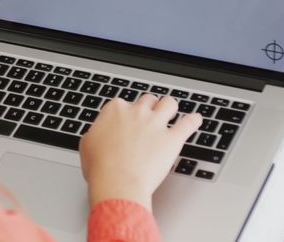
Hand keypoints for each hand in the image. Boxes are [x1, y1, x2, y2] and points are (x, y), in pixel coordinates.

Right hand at [79, 95, 201, 211]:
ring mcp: (156, 124)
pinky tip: (196, 120)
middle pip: (148, 100)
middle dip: (149, 107)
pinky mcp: (172, 139)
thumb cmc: (101, 167)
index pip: (124, 104)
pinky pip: (188, 123)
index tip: (127, 122)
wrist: (117, 182)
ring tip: (171, 112)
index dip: (126, 113)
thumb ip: (97, 132)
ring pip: (169, 103)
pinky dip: (193, 121)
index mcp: (115, 110)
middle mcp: (137, 112)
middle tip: (149, 115)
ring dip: (170, 107)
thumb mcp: (88, 144)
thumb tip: (99, 132)